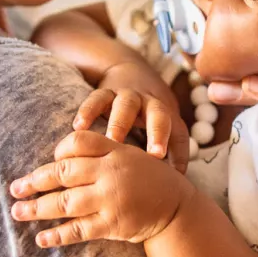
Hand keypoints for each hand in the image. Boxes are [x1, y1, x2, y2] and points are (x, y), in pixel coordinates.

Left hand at [10, 131, 196, 247]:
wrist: (177, 208)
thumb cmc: (148, 179)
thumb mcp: (129, 155)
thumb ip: (99, 152)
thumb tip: (58, 157)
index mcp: (115, 150)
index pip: (77, 142)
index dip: (58, 151)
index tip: (49, 162)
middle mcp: (111, 172)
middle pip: (64, 172)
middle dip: (35, 181)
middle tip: (14, 189)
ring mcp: (111, 199)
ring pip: (65, 202)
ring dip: (37, 208)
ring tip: (17, 212)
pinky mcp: (113, 224)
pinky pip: (78, 230)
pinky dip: (57, 235)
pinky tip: (41, 238)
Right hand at [74, 60, 189, 171]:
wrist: (131, 71)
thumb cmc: (149, 114)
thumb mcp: (165, 127)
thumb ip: (172, 154)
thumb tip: (175, 186)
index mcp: (166, 115)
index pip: (177, 132)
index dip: (179, 150)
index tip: (176, 171)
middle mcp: (150, 103)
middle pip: (158, 114)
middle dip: (157, 133)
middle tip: (153, 155)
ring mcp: (127, 96)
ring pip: (126, 106)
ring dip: (119, 124)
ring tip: (111, 142)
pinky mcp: (105, 92)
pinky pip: (96, 98)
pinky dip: (88, 111)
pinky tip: (78, 127)